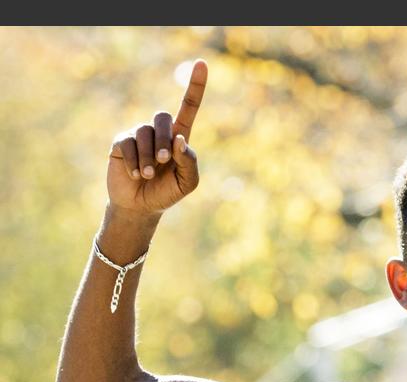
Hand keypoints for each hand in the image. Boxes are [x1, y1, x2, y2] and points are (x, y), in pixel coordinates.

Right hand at [107, 60, 207, 216]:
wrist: (141, 206)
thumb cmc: (167, 192)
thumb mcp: (187, 182)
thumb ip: (189, 161)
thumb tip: (180, 139)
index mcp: (179, 137)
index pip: (189, 106)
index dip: (195, 86)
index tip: (201, 64)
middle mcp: (159, 131)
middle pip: (163, 118)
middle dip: (164, 139)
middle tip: (163, 161)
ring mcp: (138, 135)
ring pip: (145, 133)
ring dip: (148, 158)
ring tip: (148, 176)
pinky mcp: (120, 142)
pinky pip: (127, 143)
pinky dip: (133, 162)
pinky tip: (134, 175)